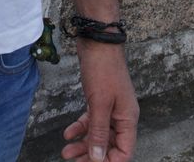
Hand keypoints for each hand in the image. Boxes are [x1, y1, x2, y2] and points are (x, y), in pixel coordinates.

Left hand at [62, 41, 137, 161]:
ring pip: (98, 135)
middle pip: (110, 146)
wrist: (97, 42)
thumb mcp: (99, 104)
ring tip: (65, 152)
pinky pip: (91, 121)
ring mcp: (111, 108)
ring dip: (83, 145)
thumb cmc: (103, 69)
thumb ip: (98, 132)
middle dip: (92, 156)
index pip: (124, 152)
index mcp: (128, 119)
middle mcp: (122, 116)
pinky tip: (67, 134)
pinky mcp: (99, 101)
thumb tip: (98, 158)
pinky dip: (80, 129)